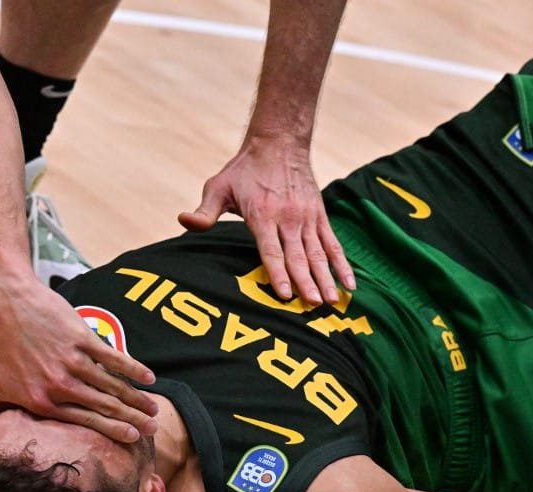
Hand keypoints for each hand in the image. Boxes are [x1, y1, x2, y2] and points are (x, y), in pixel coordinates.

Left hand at [0, 285, 157, 442]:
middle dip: (132, 420)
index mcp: (41, 401)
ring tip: (154, 409)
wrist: (4, 302)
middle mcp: (60, 385)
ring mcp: (73, 360)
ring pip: (112, 385)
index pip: (83, 421)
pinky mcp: (82, 337)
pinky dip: (132, 368)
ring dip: (137, 399)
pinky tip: (149, 378)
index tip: (130, 439)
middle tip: (153, 430)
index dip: (111, 431)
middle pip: (104, 407)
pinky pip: (112, 357)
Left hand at [178, 137, 354, 304]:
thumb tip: (183, 221)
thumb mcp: (218, 187)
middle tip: (314, 306)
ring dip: (326, 278)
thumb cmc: (243, 170)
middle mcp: (288, 218)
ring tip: (332, 301)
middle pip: (298, 256)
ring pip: (318, 253)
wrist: (278, 143)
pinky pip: (333, 243)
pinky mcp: (319, 216)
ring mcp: (306, 218)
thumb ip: (204, 211)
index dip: (278, 273)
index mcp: (262, 216)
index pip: (271, 250)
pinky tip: (349, 284)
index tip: (286, 294)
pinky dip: (342, 264)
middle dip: (307, 283)